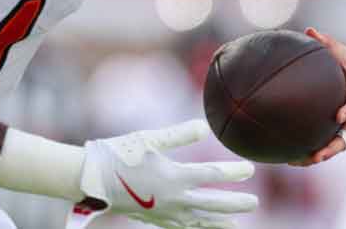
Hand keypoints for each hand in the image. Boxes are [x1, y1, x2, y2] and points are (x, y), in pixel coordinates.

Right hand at [80, 119, 257, 228]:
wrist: (92, 180)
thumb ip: (179, 135)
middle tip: (254, 203)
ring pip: (199, 221)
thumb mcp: (151, 139)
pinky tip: (203, 227)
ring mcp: (164, 213)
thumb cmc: (120, 154)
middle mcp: (172, 199)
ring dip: (219, 222)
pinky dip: (197, 228)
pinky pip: (182, 228)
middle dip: (235, 204)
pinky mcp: (154, 219)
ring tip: (237, 225)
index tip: (251, 170)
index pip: (211, 175)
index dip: (233, 173)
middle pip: (212, 204)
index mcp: (174, 177)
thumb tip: (205, 127)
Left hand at [290, 28, 345, 166]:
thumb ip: (330, 45)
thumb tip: (309, 30)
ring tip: (297, 162)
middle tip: (317, 155)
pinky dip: (314, 153)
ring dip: (319, 156)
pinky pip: (330, 145)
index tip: (339, 116)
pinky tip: (293, 156)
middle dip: (332, 147)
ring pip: (337, 147)